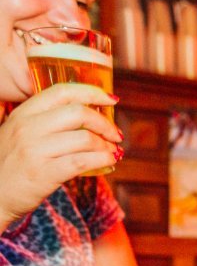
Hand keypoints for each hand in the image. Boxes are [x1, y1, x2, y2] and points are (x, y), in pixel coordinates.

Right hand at [0, 84, 121, 225]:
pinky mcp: (44, 173)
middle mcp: (27, 128)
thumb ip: (45, 122)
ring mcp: (35, 150)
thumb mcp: (19, 134)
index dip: (92, 93)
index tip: (111, 100)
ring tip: (113, 152)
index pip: (62, 92)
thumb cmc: (12, 164)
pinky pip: (83, 161)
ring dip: (107, 145)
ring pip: (85, 138)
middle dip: (105, 123)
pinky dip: (103, 159)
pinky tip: (109, 161)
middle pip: (79, 113)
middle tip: (115, 135)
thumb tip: (89, 116)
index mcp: (23, 114)